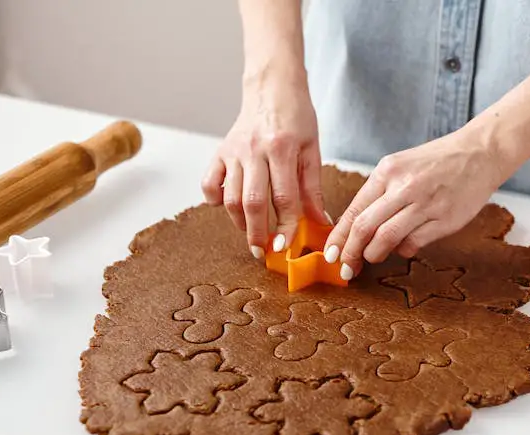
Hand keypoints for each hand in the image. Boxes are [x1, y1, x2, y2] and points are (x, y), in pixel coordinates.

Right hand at [201, 75, 331, 258]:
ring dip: (240, 222)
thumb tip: (320, 222)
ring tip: (252, 233)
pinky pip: (209, 183)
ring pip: (230, 197)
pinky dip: (215, 200)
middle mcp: (254, 150)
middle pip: (253, 201)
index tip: (287, 246)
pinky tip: (228, 207)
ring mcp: (234, 151)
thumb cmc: (296, 118)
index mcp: (282, 149)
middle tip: (263, 251)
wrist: (272, 87)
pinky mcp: (220, 151)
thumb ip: (313, 187)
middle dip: (258, 233)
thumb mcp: (312, 150)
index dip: (286, 226)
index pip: (284, 197)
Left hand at [323, 126, 508, 278]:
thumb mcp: (401, 166)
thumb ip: (379, 194)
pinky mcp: (444, 220)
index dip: (339, 236)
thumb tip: (354, 228)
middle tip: (345, 267)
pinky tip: (403, 246)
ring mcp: (425, 204)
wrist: (479, 153)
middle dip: (350, 252)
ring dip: (374, 254)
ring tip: (372, 257)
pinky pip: (413, 243)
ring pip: (387, 238)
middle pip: (365, 227)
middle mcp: (404, 186)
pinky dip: (403, 250)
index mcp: (388, 171)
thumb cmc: (436, 162)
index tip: (331, 253)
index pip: (355, 209)